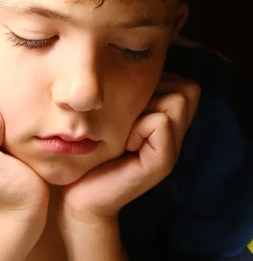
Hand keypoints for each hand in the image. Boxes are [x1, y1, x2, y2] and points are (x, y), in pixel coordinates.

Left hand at [59, 72, 200, 228]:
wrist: (75, 196)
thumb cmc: (86, 152)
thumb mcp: (108, 115)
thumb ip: (128, 94)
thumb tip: (135, 63)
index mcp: (165, 120)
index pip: (181, 80)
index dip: (152, 86)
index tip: (124, 110)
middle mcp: (175, 134)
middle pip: (185, 87)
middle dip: (152, 94)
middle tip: (125, 122)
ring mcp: (172, 150)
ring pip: (177, 100)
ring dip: (144, 109)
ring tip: (124, 133)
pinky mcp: (162, 164)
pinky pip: (162, 123)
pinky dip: (139, 127)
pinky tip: (124, 145)